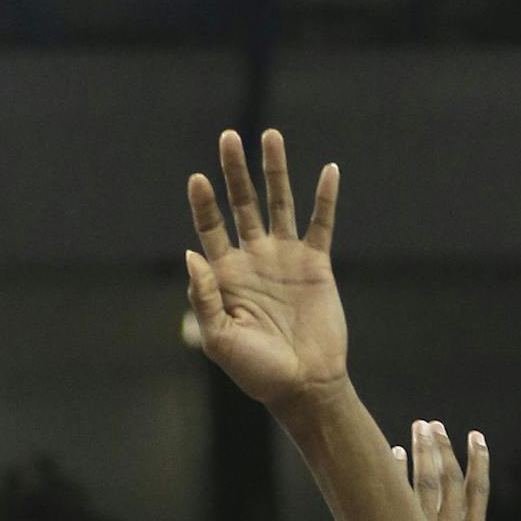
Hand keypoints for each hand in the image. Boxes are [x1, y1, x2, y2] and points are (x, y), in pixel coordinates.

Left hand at [186, 129, 346, 411]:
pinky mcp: (316, 264)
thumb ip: (203, 297)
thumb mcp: (220, 338)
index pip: (210, 230)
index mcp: (225, 278)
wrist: (302, 384)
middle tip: (228, 137)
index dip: (204, 204)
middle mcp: (254, 261)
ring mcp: (285, 259)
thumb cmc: (256, 370)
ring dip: (274, 171)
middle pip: (241, 205)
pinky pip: (321, 224)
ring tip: (270, 136)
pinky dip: (325, 198)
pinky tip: (329, 170)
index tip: (196, 179)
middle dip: (234, 172)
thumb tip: (191, 254)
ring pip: (279, 203)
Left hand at [395, 422, 520, 520]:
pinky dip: (396, 480)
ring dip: (421, 457)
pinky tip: (393, 456)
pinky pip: (400, 508)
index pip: (479, 493)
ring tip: (417, 429)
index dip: (479, 463)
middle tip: (434, 424)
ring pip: (425, 489)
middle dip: (443, 451)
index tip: (477, 436)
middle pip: (448, 484)